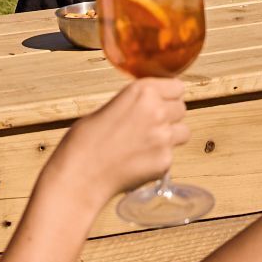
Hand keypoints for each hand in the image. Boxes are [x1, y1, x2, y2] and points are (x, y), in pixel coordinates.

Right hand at [41, 77, 188, 206]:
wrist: (79, 174)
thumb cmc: (85, 140)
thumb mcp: (110, 107)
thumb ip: (136, 104)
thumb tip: (149, 107)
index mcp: (142, 91)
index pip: (177, 87)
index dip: (168, 95)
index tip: (162, 101)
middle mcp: (157, 110)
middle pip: (181, 108)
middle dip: (169, 116)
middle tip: (149, 127)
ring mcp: (164, 137)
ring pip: (183, 132)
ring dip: (170, 136)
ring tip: (146, 145)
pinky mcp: (165, 161)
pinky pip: (171, 155)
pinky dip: (160, 159)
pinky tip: (139, 162)